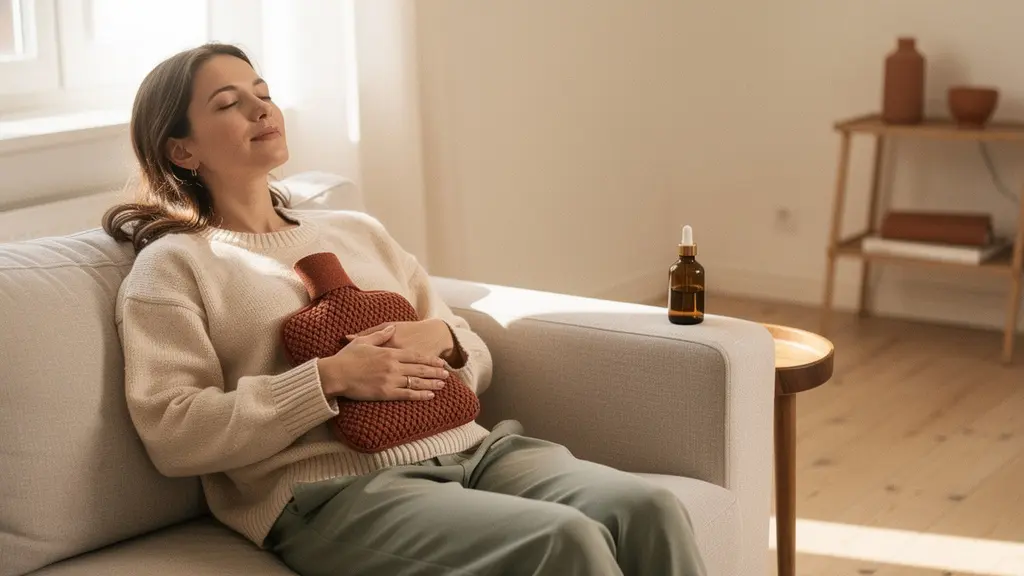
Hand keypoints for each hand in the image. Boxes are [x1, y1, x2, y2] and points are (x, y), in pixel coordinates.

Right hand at [318, 325, 448, 400]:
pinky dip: (420, 395)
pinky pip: (407, 394)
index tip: (440, 362)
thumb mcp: (364, 341)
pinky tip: (429, 396)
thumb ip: (381, 334)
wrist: (336, 374)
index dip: (430, 359)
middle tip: (447, 374)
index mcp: (389, 353)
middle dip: (435, 372)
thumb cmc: (347, 357)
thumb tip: (392, 327)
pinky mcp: (385, 393)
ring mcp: (390, 380)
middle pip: (420, 369)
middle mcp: (393, 366)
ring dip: (431, 383)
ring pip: (416, 382)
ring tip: (442, 385)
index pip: (415, 356)